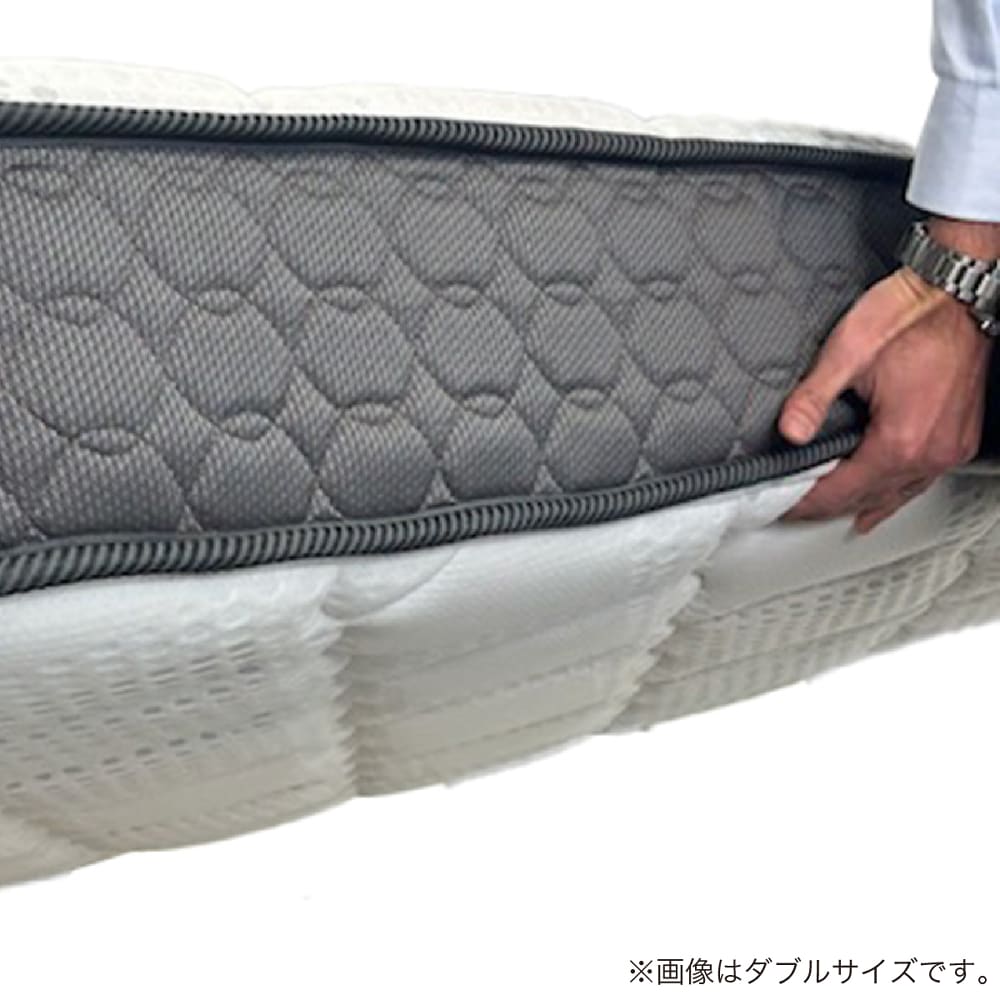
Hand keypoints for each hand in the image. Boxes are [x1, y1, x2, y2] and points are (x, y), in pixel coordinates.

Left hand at [778, 218, 998, 533]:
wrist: (957, 292)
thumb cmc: (911, 315)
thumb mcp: (847, 353)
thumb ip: (813, 398)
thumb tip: (789, 432)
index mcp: (900, 440)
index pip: (842, 490)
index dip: (807, 502)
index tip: (782, 506)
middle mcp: (930, 452)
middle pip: (868, 498)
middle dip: (829, 507)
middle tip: (795, 510)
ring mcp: (950, 448)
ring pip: (897, 495)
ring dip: (862, 505)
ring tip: (831, 515)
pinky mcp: (959, 438)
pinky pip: (921, 481)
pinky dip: (895, 493)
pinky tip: (884, 500)